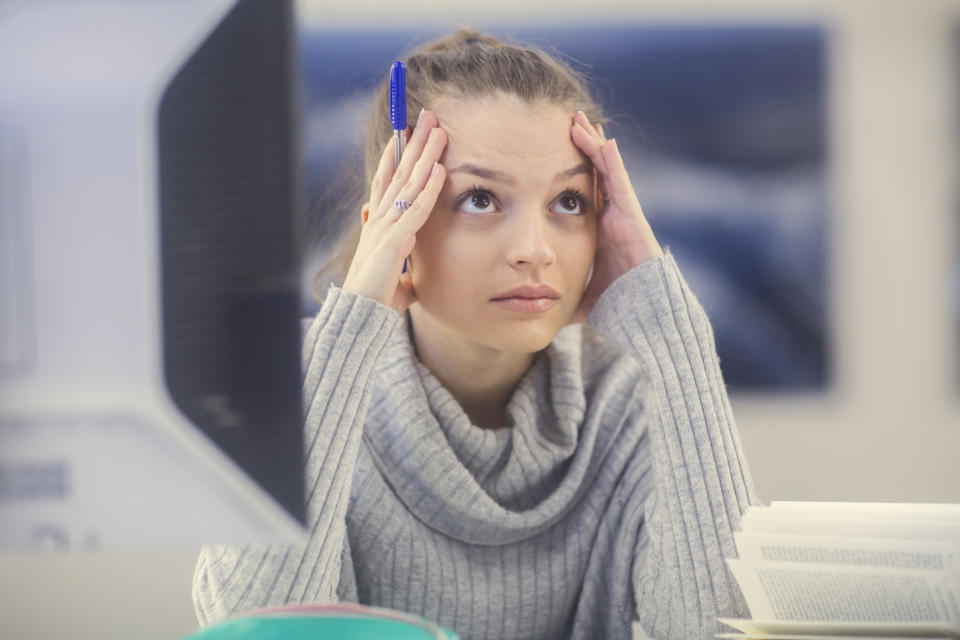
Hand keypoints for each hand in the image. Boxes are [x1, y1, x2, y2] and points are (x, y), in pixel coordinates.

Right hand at [342, 110, 446, 314]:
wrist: (361, 316)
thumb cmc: (377, 298)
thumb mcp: (396, 278)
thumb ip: (404, 271)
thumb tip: (410, 276)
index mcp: (378, 222)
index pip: (388, 179)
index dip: (398, 153)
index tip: (407, 130)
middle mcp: (380, 218)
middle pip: (399, 171)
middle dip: (413, 141)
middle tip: (427, 116)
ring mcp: (385, 226)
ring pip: (409, 182)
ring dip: (425, 154)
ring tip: (439, 130)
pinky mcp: (396, 241)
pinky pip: (417, 209)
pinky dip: (428, 187)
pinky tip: (439, 168)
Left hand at [568, 111, 662, 323]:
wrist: (646, 314)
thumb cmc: (620, 305)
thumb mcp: (583, 291)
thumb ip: (567, 290)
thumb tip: (541, 302)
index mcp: (602, 230)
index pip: (585, 190)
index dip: (573, 168)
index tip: (555, 149)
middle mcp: (614, 217)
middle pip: (597, 173)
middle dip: (584, 147)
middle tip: (568, 121)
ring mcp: (625, 215)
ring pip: (608, 172)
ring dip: (594, 145)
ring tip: (580, 121)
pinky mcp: (633, 219)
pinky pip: (621, 185)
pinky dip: (613, 163)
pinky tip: (605, 141)